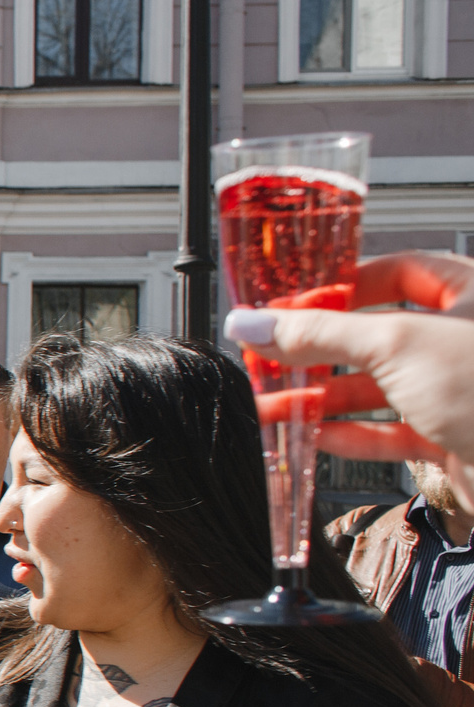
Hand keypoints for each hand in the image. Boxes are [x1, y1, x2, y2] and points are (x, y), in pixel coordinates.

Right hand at [230, 252, 473, 496]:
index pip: (397, 270)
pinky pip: (393, 430)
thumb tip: (254, 323)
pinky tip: (315, 435)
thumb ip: (320, 333)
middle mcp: (465, 338)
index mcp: (471, 293)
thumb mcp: (395, 344)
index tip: (294, 303)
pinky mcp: (455, 435)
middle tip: (273, 356)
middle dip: (321, 349)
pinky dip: (352, 434)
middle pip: (379, 332)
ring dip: (325, 396)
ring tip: (274, 403)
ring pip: (381, 385)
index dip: (344, 284)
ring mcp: (461, 389)